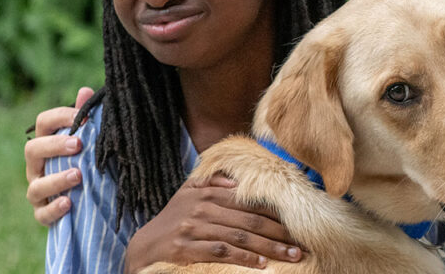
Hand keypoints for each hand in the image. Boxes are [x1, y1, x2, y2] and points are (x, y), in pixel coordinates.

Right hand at [25, 86, 90, 225]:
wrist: (88, 199)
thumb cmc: (86, 161)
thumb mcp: (88, 140)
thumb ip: (84, 118)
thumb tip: (85, 91)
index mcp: (46, 143)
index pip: (43, 123)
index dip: (60, 117)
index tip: (82, 118)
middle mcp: (36, 166)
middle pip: (32, 150)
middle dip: (54, 146)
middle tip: (78, 144)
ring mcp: (37, 190)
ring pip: (36, 186)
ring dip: (56, 180)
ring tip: (78, 175)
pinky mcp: (43, 213)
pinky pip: (42, 214)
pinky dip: (54, 209)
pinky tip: (70, 202)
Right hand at [124, 175, 302, 272]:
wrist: (144, 246)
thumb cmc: (174, 219)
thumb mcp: (189, 193)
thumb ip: (213, 183)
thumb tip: (237, 181)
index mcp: (207, 193)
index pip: (249, 203)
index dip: (275, 214)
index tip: (297, 223)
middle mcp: (202, 209)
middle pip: (250, 221)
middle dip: (279, 234)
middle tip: (300, 244)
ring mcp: (194, 229)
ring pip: (239, 237)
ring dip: (269, 248)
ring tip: (290, 255)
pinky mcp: (187, 249)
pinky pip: (221, 252)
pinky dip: (243, 258)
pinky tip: (261, 263)